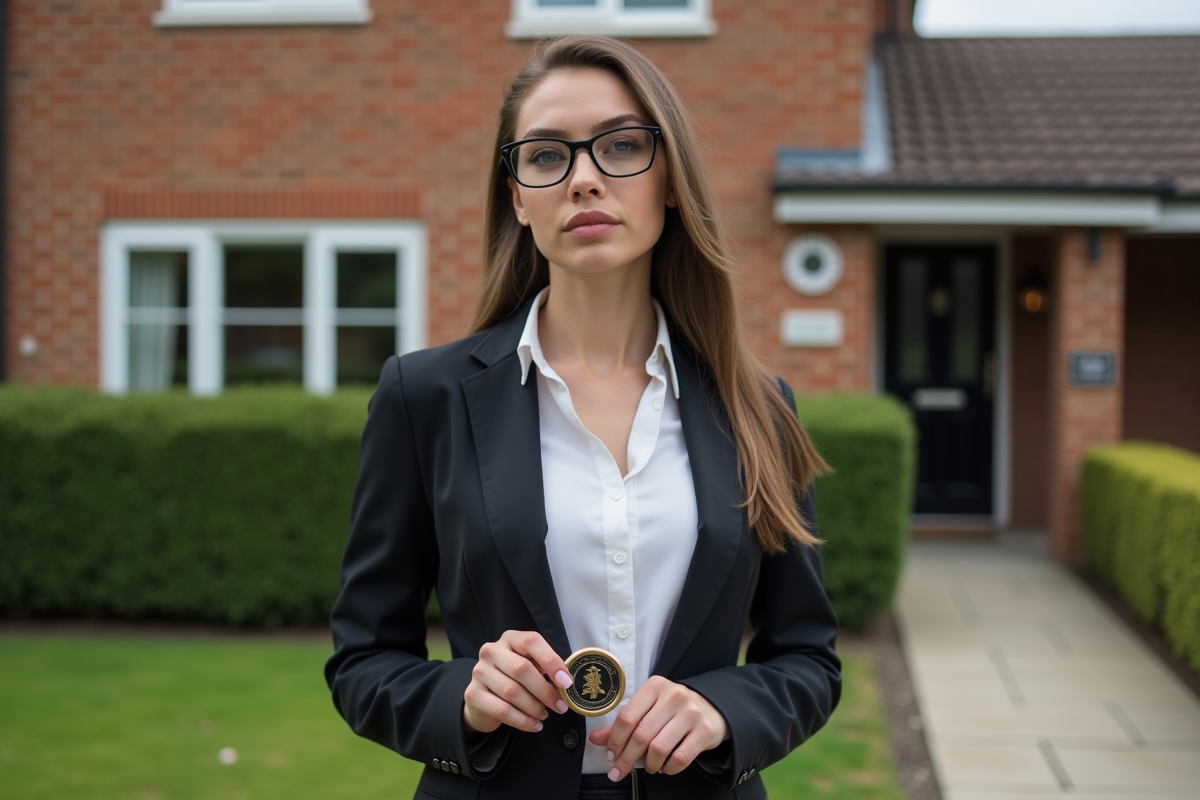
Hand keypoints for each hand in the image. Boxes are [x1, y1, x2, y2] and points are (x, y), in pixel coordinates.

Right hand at [462, 630, 573, 734]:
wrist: (482, 699)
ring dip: (535, 708)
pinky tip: (534, 725)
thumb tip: (566, 682)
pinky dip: (523, 721)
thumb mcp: (528, 666)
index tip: (566, 682)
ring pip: (512, 691)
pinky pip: (502, 710)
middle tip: (560, 706)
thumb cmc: (512, 679)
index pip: (531, 641)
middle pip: (522, 668)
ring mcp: (480, 672)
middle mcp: (491, 651)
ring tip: (545, 715)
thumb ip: (544, 669)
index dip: (551, 661)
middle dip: (545, 691)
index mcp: (509, 639)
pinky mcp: (473, 694)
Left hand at [587, 676, 729, 779]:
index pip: (627, 717)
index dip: (614, 740)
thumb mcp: (649, 709)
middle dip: (626, 759)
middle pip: (641, 735)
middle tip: (619, 771)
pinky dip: (668, 769)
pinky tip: (665, 766)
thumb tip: (595, 739)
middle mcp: (674, 696)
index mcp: (655, 687)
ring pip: (659, 748)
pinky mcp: (705, 730)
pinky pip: (680, 758)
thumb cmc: (674, 710)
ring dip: (649, 764)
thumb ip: (623, 724)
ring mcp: (691, 713)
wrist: (712, 708)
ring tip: (648, 765)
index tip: (610, 756)